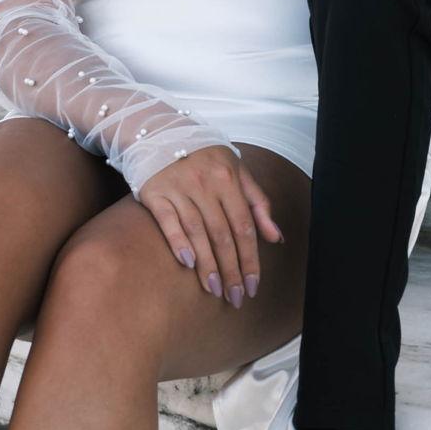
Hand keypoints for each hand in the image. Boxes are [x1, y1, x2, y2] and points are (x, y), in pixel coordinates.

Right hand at [134, 144, 282, 307]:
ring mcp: (178, 187)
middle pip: (222, 234)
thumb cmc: (206, 158)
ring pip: (197, 232)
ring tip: (215, 290)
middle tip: (235, 297)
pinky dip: (178, 242)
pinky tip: (188, 264)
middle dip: (231, 269)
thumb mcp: (237, 172)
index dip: (250, 258)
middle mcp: (205, 183)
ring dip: (207, 265)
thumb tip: (276, 238)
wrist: (161, 132)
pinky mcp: (154, 192)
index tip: (253, 285)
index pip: (244, 226)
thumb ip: (258, 204)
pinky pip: (167, 221)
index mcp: (228, 178)